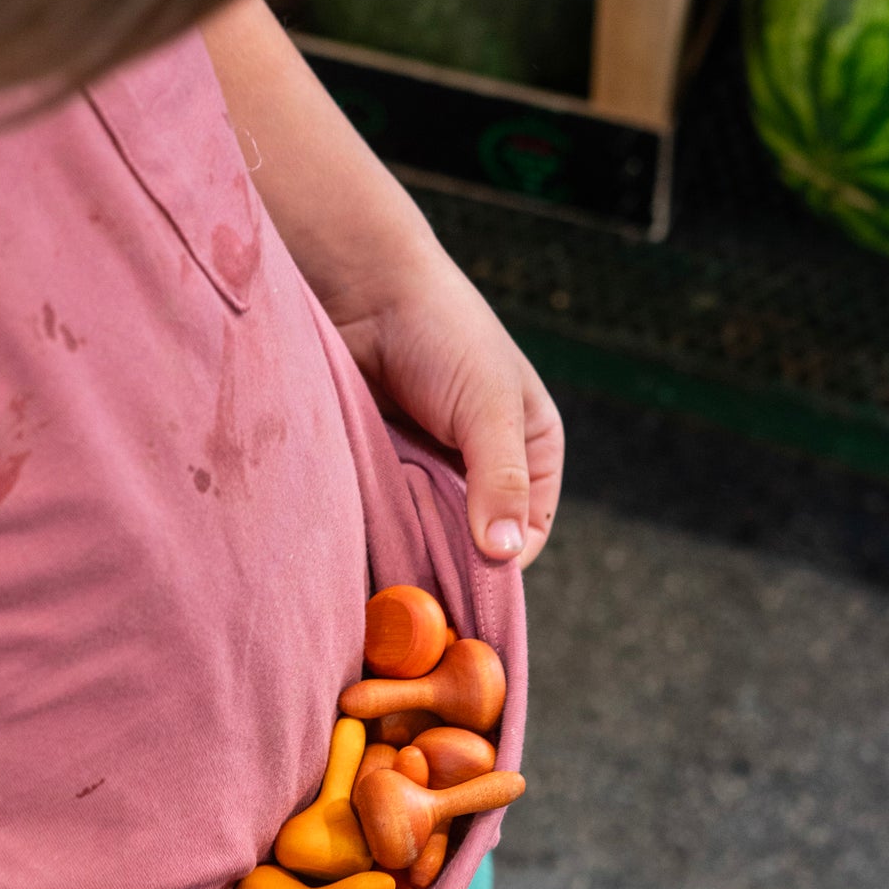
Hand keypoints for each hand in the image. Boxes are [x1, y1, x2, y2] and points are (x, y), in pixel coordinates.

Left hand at [200, 0, 562, 568]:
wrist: (362, 287)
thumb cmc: (443, 331)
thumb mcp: (488, 406)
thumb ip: (500, 479)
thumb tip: (504, 554)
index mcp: (531, 458)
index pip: (525, 538)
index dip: (498, 571)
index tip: (464, 596)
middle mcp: (482, 475)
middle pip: (472, 550)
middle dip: (447, 572)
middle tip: (418, 601)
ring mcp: (427, 478)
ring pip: (424, 542)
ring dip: (407, 559)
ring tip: (385, 582)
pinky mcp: (379, 476)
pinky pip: (381, 525)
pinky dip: (372, 541)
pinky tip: (357, 557)